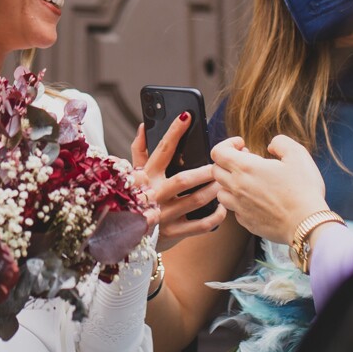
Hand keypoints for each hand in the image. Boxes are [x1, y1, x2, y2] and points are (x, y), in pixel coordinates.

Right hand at [130, 115, 224, 252]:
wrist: (127, 236)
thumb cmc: (135, 198)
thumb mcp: (133, 175)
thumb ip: (139, 150)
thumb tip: (144, 126)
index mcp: (146, 177)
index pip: (161, 151)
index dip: (173, 132)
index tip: (187, 115)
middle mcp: (154, 195)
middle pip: (183, 179)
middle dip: (205, 171)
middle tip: (221, 162)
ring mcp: (164, 216)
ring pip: (195, 201)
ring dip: (213, 190)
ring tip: (225, 181)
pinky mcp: (174, 233)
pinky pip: (201, 225)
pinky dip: (215, 216)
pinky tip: (223, 206)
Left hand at [210, 134, 327, 244]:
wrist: (307, 224)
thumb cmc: (303, 190)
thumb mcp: (298, 155)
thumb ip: (280, 142)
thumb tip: (271, 145)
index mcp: (245, 168)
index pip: (217, 152)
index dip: (227, 144)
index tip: (242, 145)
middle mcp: (237, 187)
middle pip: (215, 170)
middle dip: (228, 162)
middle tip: (247, 161)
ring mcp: (239, 206)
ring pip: (220, 191)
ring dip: (230, 183)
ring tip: (248, 181)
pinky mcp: (246, 222)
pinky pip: (233, 209)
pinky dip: (239, 202)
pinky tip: (255, 199)